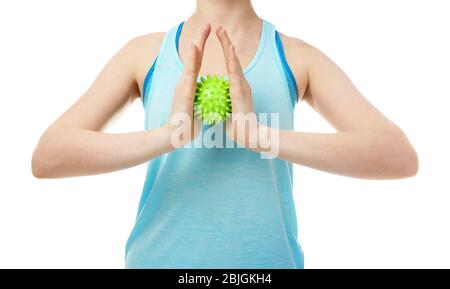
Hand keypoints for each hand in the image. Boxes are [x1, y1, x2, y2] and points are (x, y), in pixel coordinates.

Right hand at [167, 24, 210, 147]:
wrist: (176, 134)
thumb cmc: (186, 125)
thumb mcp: (195, 110)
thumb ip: (198, 103)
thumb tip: (204, 102)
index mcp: (189, 85)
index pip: (197, 64)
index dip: (201, 50)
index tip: (206, 37)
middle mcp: (184, 82)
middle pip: (194, 58)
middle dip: (199, 40)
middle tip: (206, 25)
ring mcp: (183, 85)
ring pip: (192, 61)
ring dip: (197, 44)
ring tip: (202, 31)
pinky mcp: (184, 90)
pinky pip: (190, 71)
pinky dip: (193, 58)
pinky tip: (196, 46)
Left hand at [215, 26, 259, 147]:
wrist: (248, 136)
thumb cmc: (239, 128)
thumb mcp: (229, 113)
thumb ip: (225, 106)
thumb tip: (218, 106)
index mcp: (238, 89)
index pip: (231, 67)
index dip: (227, 54)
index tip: (222, 41)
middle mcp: (242, 84)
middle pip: (233, 60)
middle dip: (227, 44)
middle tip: (220, 29)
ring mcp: (242, 86)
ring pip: (234, 63)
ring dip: (228, 47)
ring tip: (222, 33)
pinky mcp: (241, 91)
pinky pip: (235, 72)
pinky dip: (232, 60)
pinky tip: (228, 49)